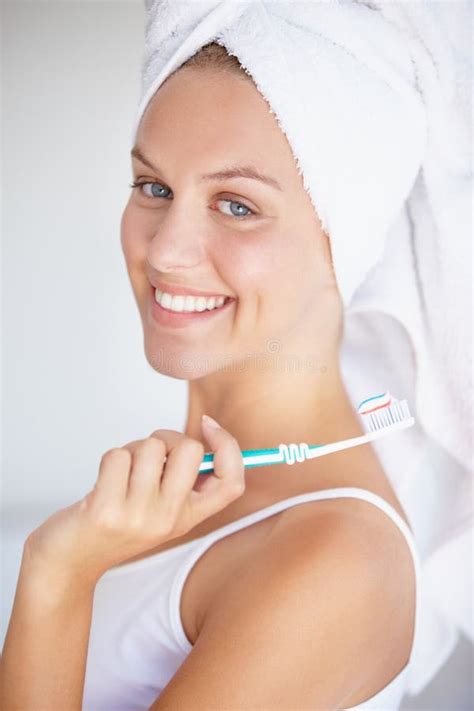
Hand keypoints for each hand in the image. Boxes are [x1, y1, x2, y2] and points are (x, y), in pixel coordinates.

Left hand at [24, 417, 244, 584]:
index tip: (209, 425)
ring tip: (121, 473)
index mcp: (189, 517)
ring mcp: (139, 517)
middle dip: (167, 438)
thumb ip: (181, 480)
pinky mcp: (106, 511)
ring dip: (132, 449)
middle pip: (191, 450)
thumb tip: (205, 435)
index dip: (229, 446)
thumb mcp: (159, 509)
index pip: (232, 483)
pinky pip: (117, 456)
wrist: (70, 562)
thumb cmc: (114, 524)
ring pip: (150, 447)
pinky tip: (103, 483)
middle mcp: (169, 519)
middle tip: (150, 455)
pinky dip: (109, 459)